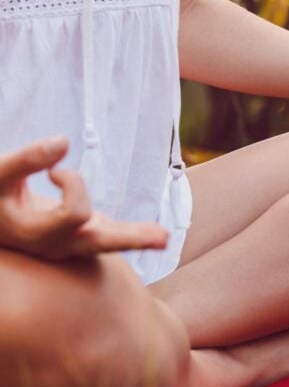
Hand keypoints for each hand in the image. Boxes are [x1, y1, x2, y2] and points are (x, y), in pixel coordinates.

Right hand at [0, 136, 167, 260]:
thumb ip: (27, 158)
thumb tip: (63, 142)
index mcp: (36, 235)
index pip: (74, 214)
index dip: (73, 184)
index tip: (55, 171)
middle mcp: (56, 245)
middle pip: (100, 243)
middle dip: (131, 238)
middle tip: (164, 237)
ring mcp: (68, 243)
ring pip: (106, 243)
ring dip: (135, 237)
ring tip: (164, 238)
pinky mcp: (76, 233)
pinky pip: (106, 236)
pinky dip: (127, 234)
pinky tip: (153, 236)